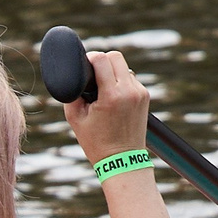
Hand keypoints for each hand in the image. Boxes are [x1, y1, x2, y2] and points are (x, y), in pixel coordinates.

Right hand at [63, 49, 149, 163]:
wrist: (122, 161)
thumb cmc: (96, 142)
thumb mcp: (75, 118)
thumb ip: (72, 92)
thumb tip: (75, 74)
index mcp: (112, 95)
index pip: (102, 59)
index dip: (90, 57)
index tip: (84, 64)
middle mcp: (129, 91)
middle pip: (115, 56)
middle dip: (102, 61)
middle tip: (93, 73)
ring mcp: (140, 93)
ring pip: (124, 66)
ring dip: (113, 71)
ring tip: (103, 87)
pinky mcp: (145, 97)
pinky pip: (131, 79)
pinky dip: (121, 82)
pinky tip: (114, 95)